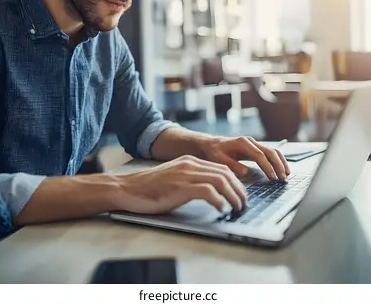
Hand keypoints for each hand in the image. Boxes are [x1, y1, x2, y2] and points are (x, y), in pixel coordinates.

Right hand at [116, 155, 246, 213]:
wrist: (127, 188)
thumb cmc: (148, 188)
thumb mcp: (174, 178)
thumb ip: (191, 180)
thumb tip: (210, 193)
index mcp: (190, 161)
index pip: (222, 168)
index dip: (236, 182)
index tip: (240, 195)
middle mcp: (190, 165)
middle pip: (225, 173)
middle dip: (239, 190)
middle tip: (243, 204)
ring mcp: (185, 175)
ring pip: (221, 180)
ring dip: (233, 196)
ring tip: (237, 208)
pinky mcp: (180, 187)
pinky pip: (208, 191)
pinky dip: (219, 200)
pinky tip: (221, 209)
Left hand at [200, 136, 289, 180]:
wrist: (213, 144)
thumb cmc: (215, 152)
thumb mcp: (219, 159)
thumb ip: (232, 166)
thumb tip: (246, 172)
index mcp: (242, 143)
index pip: (259, 155)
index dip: (267, 167)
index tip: (273, 178)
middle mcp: (251, 141)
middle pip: (270, 152)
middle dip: (278, 165)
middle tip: (283, 178)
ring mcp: (255, 144)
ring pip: (273, 151)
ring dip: (281, 162)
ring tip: (286, 175)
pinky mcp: (256, 148)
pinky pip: (271, 153)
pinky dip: (278, 160)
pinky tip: (282, 169)